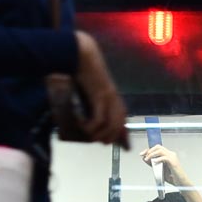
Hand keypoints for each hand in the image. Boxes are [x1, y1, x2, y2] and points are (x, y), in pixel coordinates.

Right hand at [73, 31, 128, 146]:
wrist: (82, 56)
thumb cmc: (84, 74)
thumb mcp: (91, 93)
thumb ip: (94, 105)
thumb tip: (88, 121)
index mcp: (117, 102)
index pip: (123, 125)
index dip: (122, 138)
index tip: (118, 146)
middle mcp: (116, 103)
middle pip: (117, 130)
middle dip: (105, 138)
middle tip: (90, 138)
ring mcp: (110, 101)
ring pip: (108, 129)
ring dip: (94, 134)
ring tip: (82, 131)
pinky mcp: (101, 98)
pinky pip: (98, 121)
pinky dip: (88, 126)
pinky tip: (79, 123)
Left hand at [141, 144, 189, 186]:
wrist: (181, 182)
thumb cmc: (172, 177)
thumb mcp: (159, 169)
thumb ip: (152, 163)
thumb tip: (144, 158)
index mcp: (168, 155)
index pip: (157, 148)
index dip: (148, 150)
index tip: (142, 154)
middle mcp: (171, 154)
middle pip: (158, 147)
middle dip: (149, 151)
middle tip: (145, 157)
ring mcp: (173, 157)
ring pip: (160, 150)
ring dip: (152, 154)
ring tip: (148, 159)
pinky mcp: (173, 162)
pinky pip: (164, 157)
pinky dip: (158, 159)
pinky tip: (154, 162)